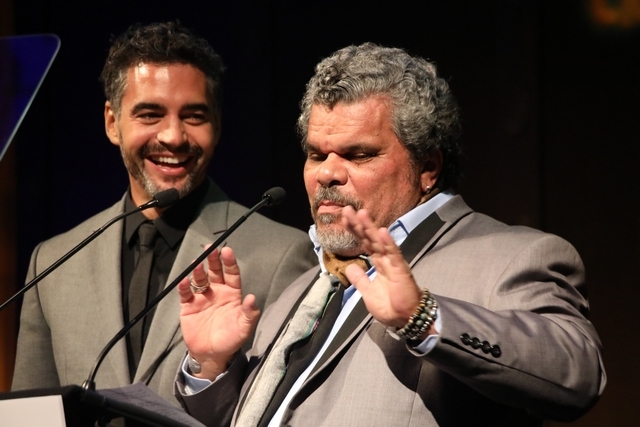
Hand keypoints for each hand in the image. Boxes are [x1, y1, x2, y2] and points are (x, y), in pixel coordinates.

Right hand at [178, 246, 259, 379]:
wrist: (212, 355)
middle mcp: (217, 292)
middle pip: (214, 271)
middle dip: (212, 260)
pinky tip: (184, 280)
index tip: (227, 251)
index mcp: (232, 294)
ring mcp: (202, 298)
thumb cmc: (231, 339)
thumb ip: (249, 313)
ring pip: (199, 279)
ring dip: (198, 270)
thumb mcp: (244, 327)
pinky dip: (183, 286)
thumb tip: (253, 298)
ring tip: (197, 263)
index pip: (231, 274)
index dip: (229, 262)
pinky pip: (185, 293)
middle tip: (210, 248)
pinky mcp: (188, 306)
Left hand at [341, 206, 430, 333]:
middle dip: (359, 224)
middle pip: (369, 238)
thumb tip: (350, 266)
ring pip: (380, 242)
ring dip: (370, 227)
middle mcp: (385, 259)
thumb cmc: (390, 306)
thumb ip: (360, 279)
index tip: (344, 219)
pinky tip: (382, 231)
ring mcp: (393, 263)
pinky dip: (388, 242)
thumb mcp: (368, 292)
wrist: (405, 319)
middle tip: (347, 209)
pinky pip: (394, 254)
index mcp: (378, 264)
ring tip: (361, 213)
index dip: (355, 231)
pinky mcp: (401, 269)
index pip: (364, 243)